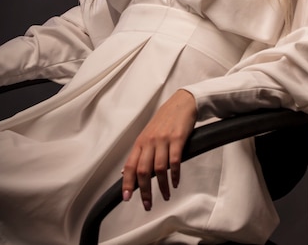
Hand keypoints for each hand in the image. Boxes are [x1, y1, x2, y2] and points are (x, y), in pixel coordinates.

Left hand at [121, 89, 196, 210]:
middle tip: (148, 204)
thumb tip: (125, 171)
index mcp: (141, 141)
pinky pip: (175, 161)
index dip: (127, 183)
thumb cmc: (165, 120)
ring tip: (166, 196)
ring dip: (162, 186)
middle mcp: (150, 141)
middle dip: (145, 191)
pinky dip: (175, 175)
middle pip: (143, 171)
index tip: (127, 198)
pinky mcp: (177, 139)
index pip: (130, 165)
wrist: (182, 103)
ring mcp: (163, 140)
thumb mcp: (147, 134)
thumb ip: (138, 152)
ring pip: (159, 169)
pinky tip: (176, 182)